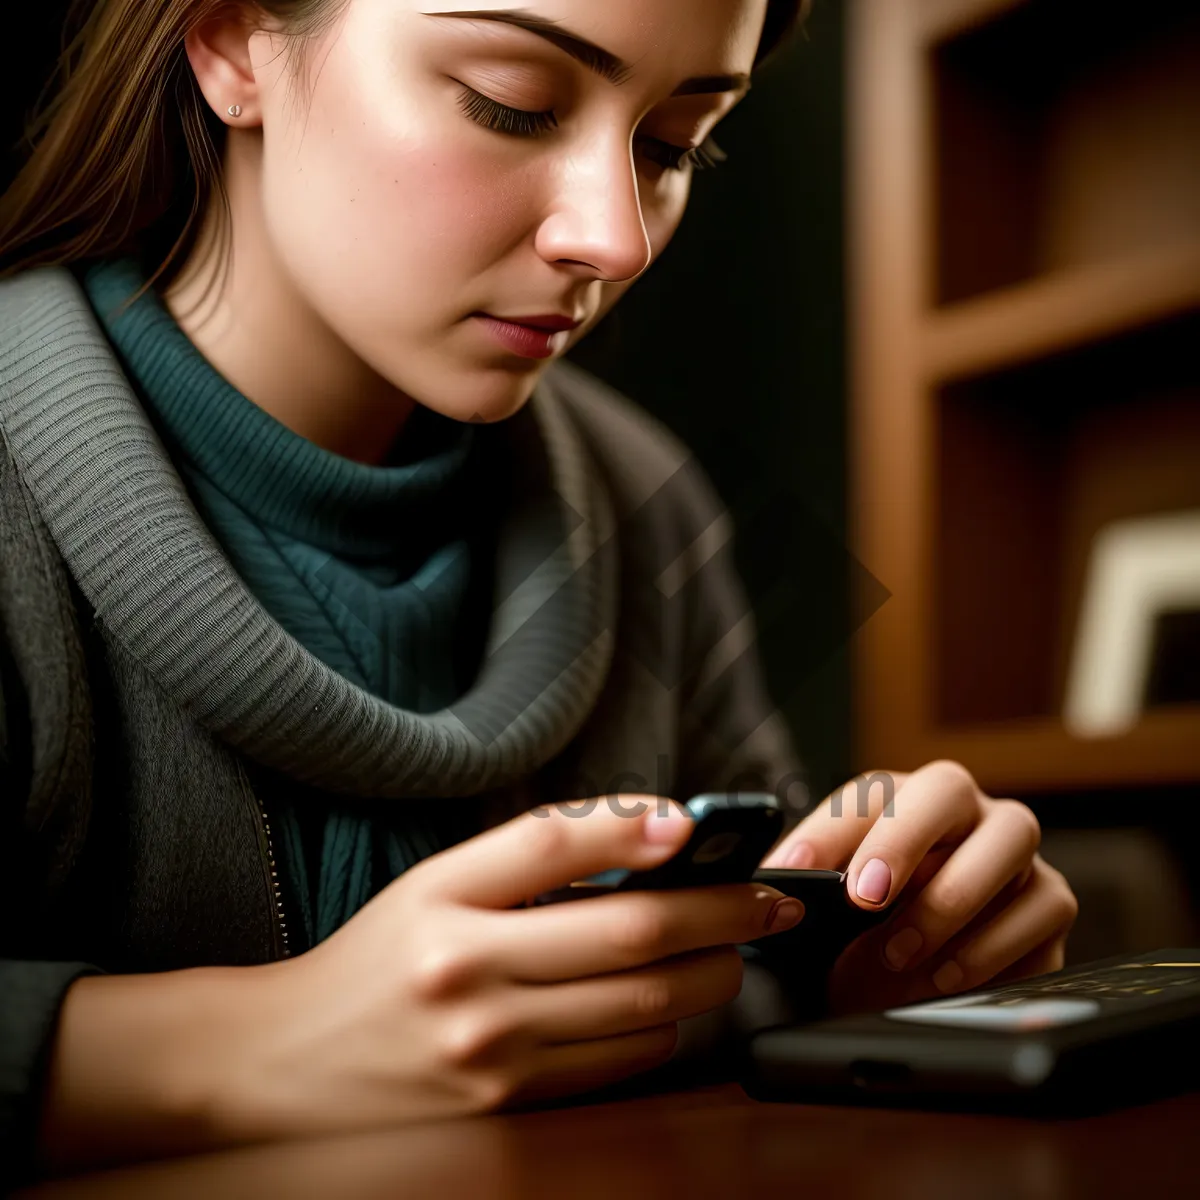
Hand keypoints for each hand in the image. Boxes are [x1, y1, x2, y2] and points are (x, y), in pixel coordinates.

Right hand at [230, 797, 802, 1138]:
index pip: (561, 844)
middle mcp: (470, 979)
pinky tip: (667, 1002)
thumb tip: (648, 830)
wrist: (293, 1064)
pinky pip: (618, 1064)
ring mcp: (494, 1053)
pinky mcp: (510, 1108)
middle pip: (632, 934)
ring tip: (728, 952)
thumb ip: (536, 850)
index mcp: (448, 905)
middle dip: (722, 913)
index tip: (700, 824)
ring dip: (707, 975)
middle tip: (766, 901)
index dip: (639, 826)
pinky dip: (660, 1027)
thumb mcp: (438, 881)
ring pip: (644, 1006)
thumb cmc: (379, 958)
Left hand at [761, 760, 1077, 1015]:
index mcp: (899, 799)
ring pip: (1009, 838)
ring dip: (949, 898)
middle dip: (903, 839)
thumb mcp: (827, 914)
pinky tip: (944, 977)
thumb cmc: (865, 938)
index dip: (831, 829)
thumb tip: (767, 883)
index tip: (794, 872)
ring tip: (896, 952)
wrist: (912, 992)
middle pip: (947, 788)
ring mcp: (1014, 850)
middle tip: (861, 896)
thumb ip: (803, 890)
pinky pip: (1041, 908)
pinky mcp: (1051, 901)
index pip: (867, 791)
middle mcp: (962, 810)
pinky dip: (990, 946)